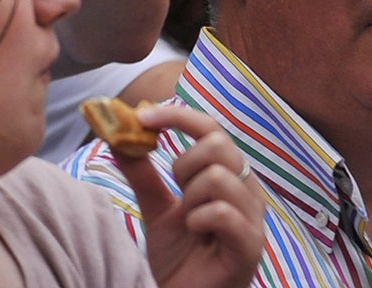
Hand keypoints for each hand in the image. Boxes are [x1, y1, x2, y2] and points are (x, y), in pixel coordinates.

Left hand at [123, 104, 264, 287]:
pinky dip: (199, 219)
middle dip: (183, 163)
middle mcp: (248, 195)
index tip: (142, 116)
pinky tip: (194, 233)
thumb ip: (141, 172)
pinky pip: (224, 213)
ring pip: (218, 177)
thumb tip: (117, 133)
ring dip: (189, 197)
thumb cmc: (179, 255)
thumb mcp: (155, 207)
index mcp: (229, 179)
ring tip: (188, 222)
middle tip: (177, 193)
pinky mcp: (250, 249)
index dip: (177, 116)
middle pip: (219, 144)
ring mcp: (253, 222)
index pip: (212, 129)